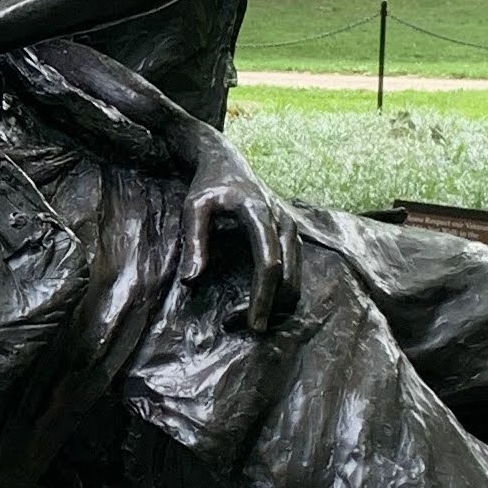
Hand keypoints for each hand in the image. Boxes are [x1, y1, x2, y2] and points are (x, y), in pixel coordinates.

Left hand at [181, 150, 296, 332]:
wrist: (227, 163)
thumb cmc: (207, 186)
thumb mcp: (193, 208)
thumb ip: (193, 242)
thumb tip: (191, 282)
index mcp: (260, 213)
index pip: (269, 262)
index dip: (262, 296)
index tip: (252, 323)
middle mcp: (284, 222)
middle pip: (289, 278)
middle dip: (267, 307)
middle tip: (231, 325)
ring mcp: (291, 230)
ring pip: (296, 280)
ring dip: (273, 305)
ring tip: (237, 319)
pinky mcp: (291, 238)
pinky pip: (294, 274)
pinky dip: (276, 294)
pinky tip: (251, 303)